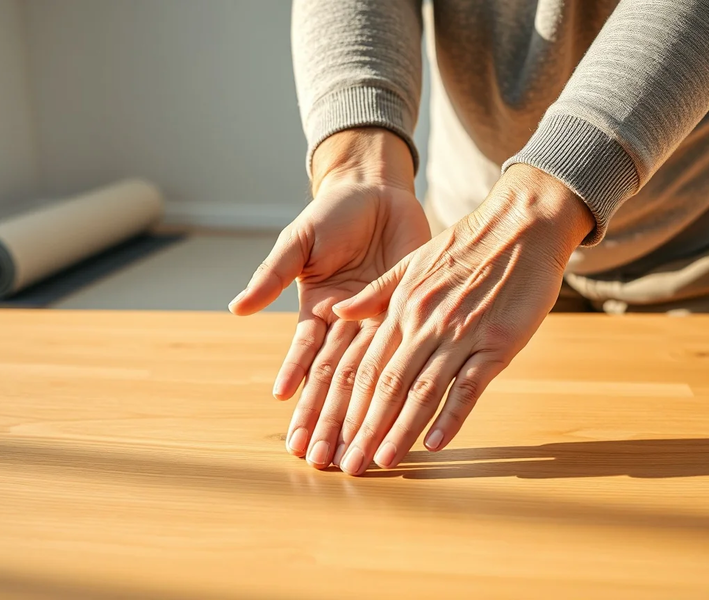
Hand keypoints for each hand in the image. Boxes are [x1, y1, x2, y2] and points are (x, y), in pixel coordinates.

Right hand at [229, 128, 430, 467]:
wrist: (376, 191)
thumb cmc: (332, 214)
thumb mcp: (299, 242)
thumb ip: (273, 276)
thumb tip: (237, 309)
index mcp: (316, 311)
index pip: (307, 362)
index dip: (301, 396)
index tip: (292, 430)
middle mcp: (346, 324)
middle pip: (337, 380)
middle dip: (328, 420)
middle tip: (322, 461)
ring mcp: (377, 320)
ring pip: (369, 374)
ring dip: (359, 412)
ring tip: (352, 448)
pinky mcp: (405, 310)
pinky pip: (403, 348)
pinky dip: (397, 377)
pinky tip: (394, 408)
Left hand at [330, 165, 594, 474]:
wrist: (519, 225)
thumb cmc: (467, 246)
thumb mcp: (412, 262)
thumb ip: (375, 293)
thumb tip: (337, 312)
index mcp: (403, 307)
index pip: (367, 365)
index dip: (349, 404)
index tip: (336, 434)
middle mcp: (425, 323)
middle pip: (388, 384)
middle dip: (365, 427)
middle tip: (350, 465)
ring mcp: (461, 334)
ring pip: (422, 390)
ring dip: (401, 430)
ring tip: (383, 462)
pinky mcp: (496, 342)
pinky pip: (469, 386)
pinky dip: (451, 416)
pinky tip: (436, 443)